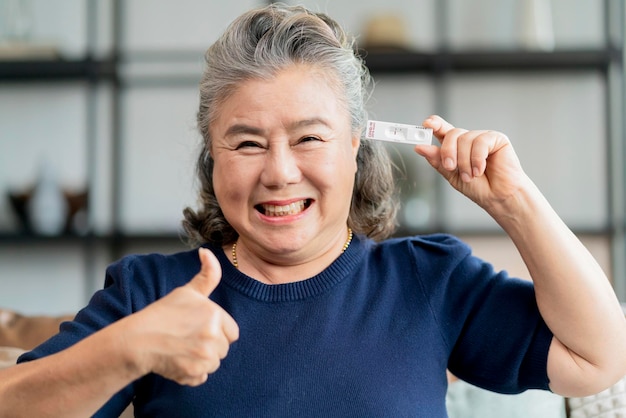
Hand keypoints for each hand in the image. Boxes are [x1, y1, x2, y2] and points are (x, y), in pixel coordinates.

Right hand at [123, 248, 238, 385]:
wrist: (138, 340)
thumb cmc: (163, 314)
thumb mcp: (187, 291)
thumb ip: (207, 274)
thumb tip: (207, 251)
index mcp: (214, 315)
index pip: (232, 331)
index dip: (217, 330)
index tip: (199, 327)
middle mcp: (213, 336)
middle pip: (224, 348)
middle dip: (210, 345)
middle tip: (188, 338)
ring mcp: (204, 356)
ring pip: (214, 363)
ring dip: (202, 359)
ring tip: (182, 348)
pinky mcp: (194, 373)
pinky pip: (202, 377)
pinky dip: (192, 373)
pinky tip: (178, 360)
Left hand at [415, 115, 529, 214]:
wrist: (498, 197)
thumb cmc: (478, 187)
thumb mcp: (451, 174)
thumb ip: (437, 160)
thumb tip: (420, 147)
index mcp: (456, 146)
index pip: (443, 130)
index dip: (434, 124)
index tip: (426, 124)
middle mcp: (468, 140)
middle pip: (451, 134)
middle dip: (448, 152)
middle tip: (451, 167)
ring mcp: (482, 138)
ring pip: (465, 139)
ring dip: (464, 162)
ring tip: (471, 175)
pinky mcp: (496, 139)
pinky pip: (481, 142)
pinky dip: (477, 159)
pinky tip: (480, 169)